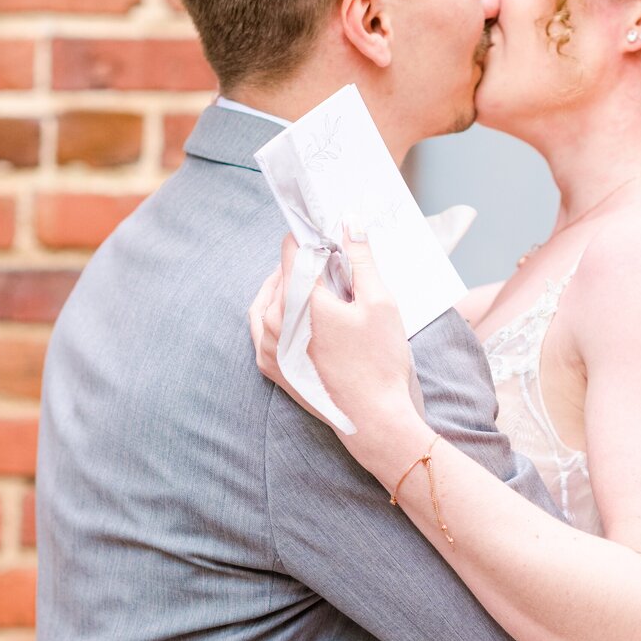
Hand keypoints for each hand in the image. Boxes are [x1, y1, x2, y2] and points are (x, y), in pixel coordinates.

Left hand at [249, 230, 424, 470]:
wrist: (373, 419)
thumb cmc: (380, 361)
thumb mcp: (379, 301)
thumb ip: (361, 257)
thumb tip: (351, 222)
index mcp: (299, 299)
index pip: (294, 250)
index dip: (312, 236)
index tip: (329, 235)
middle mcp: (275, 320)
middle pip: (281, 274)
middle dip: (304, 262)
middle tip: (331, 261)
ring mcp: (268, 346)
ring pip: (268, 299)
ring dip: (287, 285)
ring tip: (315, 284)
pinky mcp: (270, 366)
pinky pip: (261, 328)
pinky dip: (274, 312)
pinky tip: (294, 312)